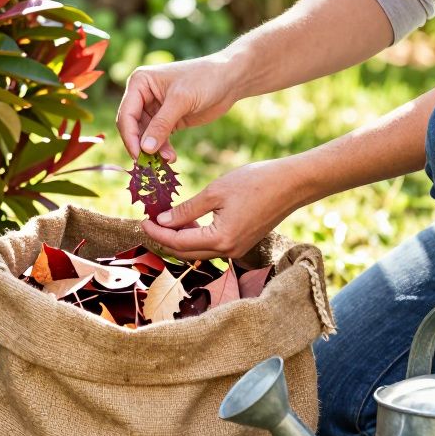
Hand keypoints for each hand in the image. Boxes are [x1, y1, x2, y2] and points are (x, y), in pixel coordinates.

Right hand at [116, 56, 242, 159]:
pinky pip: (158, 138)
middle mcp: (142, 95)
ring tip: (169, 160)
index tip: (138, 155)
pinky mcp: (167, 120)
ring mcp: (154, 109)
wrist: (230, 79)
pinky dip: (163, 149)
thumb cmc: (205, 79)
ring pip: (145, 136)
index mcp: (139, 83)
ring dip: (154, 150)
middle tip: (150, 164)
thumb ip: (162, 124)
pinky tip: (172, 157)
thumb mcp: (181, 100)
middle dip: (142, 145)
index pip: (126, 114)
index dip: (130, 136)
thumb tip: (145, 149)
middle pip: (133, 127)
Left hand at [141, 158, 314, 259]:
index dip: (157, 233)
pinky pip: (211, 245)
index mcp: (220, 239)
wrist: (292, 183)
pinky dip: (196, 236)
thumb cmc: (255, 182)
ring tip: (164, 220)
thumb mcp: (215, 192)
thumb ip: (186, 211)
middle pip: (186, 253)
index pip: (178, 243)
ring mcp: (237, 250)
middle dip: (164, 239)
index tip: (142, 221)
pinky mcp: (242, 243)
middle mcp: (228, 251)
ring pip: (198, 251)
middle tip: (149, 222)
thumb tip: (163, 221)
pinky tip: (187, 221)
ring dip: (179, 238)